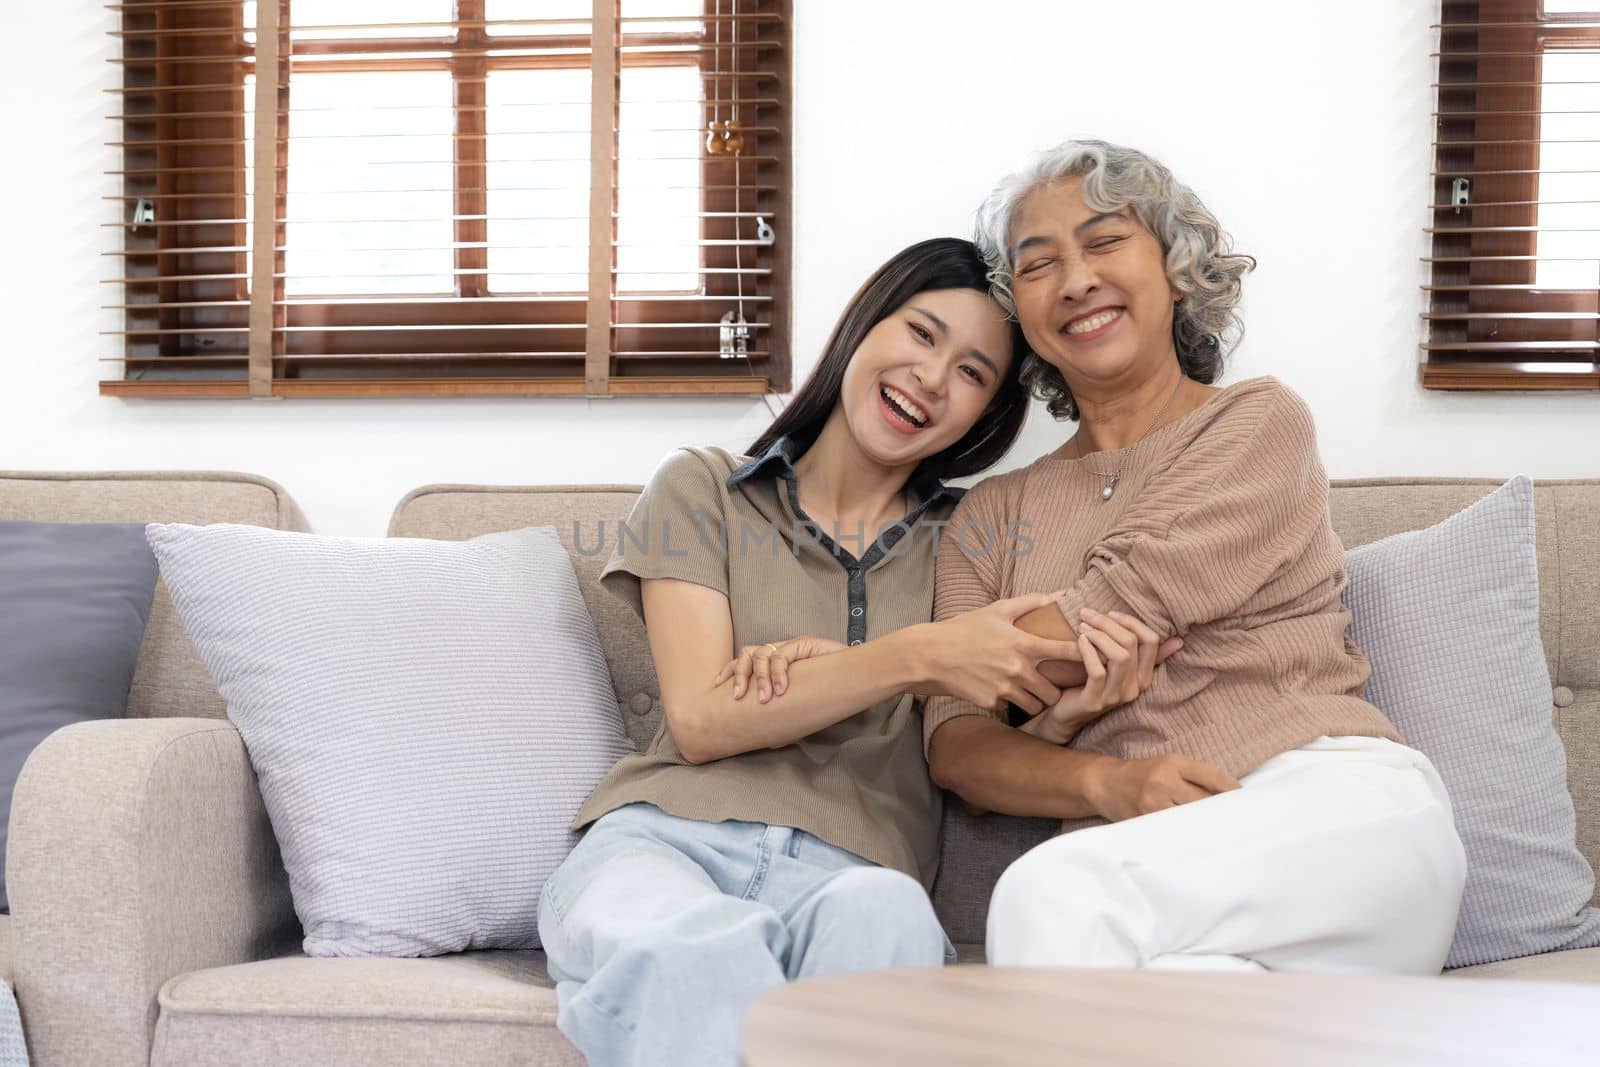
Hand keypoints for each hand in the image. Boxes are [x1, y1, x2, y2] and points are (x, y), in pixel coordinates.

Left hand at [713, 635, 847, 702]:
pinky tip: (782, 689)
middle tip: (740, 697)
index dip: (729, 671)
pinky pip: (782, 656)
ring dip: (760, 677)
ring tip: (766, 697)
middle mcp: (778, 652)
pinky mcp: (802, 644)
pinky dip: (779, 673)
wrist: (856, 676)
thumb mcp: (799, 705)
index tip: (718, 686)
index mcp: (773, 663)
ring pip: (761, 655)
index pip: (744, 661)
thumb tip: (766, 741)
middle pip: (746, 655)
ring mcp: (789, 647)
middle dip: (739, 675)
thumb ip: (783, 714)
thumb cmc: (829, 691)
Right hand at [910, 592, 1083, 715]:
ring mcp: (1004, 689)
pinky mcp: (991, 702)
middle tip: (1051, 685)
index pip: (1067, 652)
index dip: (1084, 655)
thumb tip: (1058, 594)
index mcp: (1022, 643)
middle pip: (1054, 692)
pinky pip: (1010, 708)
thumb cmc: (964, 629)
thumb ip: (1030, 602)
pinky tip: (1001, 692)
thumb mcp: (996, 610)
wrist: (930, 655)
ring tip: (1030, 693)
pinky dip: (1009, 702)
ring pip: (1035, 705)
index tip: (1089, 657)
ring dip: (1035, 700)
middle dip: (1055, 690)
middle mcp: (1017, 669)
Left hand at [1027, 609, 1182, 743]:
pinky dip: (1089, 652)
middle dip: (1108, 624)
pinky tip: (1079, 640)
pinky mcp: (1095, 703)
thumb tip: (1178, 641)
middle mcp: (1135, 688)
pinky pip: (1098, 672)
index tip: (1110, 613)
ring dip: (1099, 636)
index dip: (1132, 622)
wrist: (1065, 714)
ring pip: (1119, 657)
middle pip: (1132, 644)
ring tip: (1082, 626)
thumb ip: (1138, 652)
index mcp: (1144, 676)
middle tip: (1086, 614)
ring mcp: (1116, 697)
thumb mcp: (1115, 666)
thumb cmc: (1089, 682)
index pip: (1151, 641)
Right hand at [1083, 754, 1241, 821]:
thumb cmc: (1143, 774)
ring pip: (1192, 819)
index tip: (1246, 800)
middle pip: (1205, 801)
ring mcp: (1154, 803)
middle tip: (1239, 823)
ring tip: (1222, 834)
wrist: (1106, 784)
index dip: (1233, 790)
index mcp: (1174, 763)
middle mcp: (1164, 781)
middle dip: (1221, 812)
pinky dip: (1188, 834)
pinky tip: (1197, 839)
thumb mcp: (1168, 765)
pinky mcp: (1145, 821)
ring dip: (1207, 826)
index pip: (1213, 777)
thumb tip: (1229, 796)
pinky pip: (1174, 830)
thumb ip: (1195, 776)